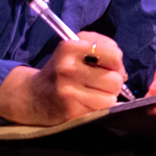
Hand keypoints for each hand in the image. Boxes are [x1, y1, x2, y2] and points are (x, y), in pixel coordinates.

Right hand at [0, 32, 128, 125]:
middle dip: (114, 79)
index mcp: (70, 48)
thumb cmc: (61, 69)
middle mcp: (68, 68)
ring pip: (112, 95)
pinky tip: (89, 100)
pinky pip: (103, 107)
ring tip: (96, 90)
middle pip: (115, 78)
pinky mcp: (71, 110)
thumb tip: (121, 67)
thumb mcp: (75, 46)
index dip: (116, 61)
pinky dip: (101, 104)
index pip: (113, 54)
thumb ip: (101, 45)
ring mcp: (69, 91)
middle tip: (102, 80)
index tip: (108, 65)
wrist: (35, 96)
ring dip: (109, 94)